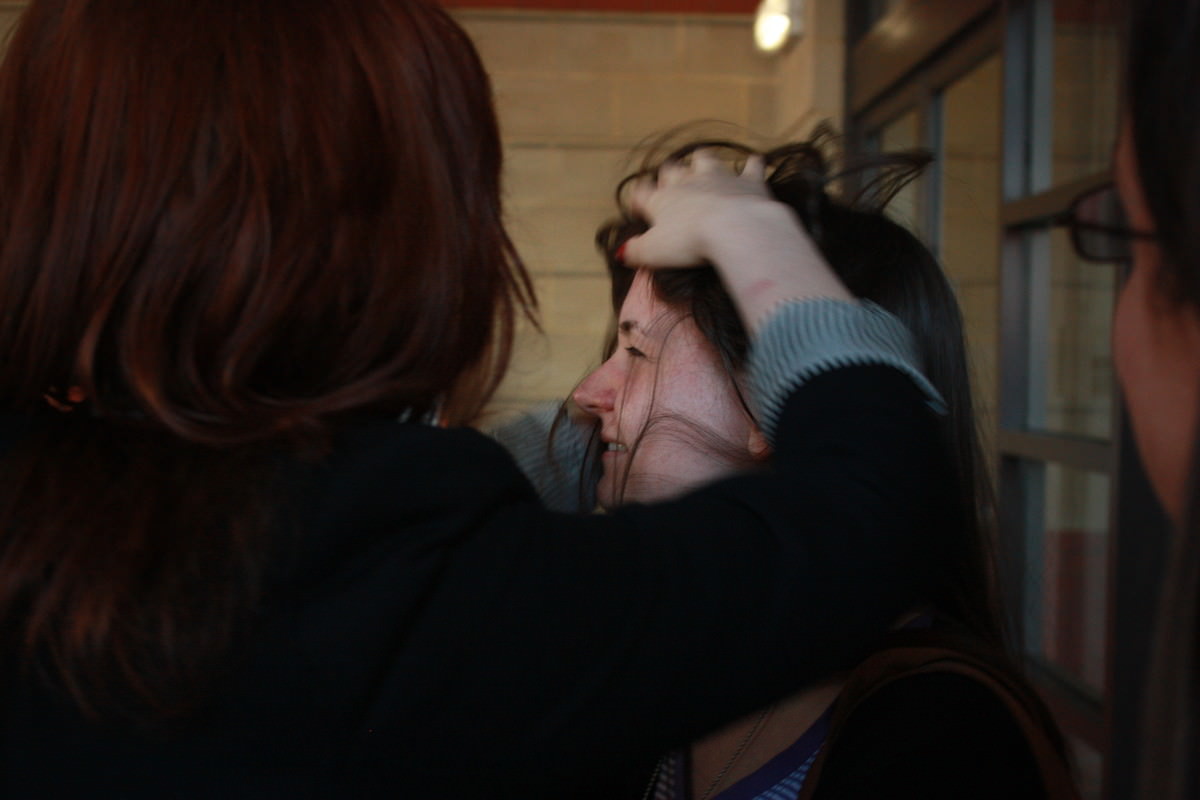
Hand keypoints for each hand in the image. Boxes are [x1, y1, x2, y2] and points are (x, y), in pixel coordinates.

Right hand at [621, 151, 773, 268]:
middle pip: (672, 171)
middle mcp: (688, 182)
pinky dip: (752, 165)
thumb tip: (622, 252)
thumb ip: (635, 251)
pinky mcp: (747, 181)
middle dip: (668, 175)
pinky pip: (751, 167)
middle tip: (670, 185)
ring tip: (702, 164)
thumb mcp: (653, 253)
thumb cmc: (689, 242)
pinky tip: (754, 163)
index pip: (643, 193)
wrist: (733, 228)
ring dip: (702, 162)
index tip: (639, 208)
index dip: (639, 199)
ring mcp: (718, 177)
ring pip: (705, 159)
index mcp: (662, 200)